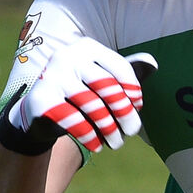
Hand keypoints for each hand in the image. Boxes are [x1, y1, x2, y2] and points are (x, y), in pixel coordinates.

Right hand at [0, 37, 156, 154]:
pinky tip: (97, 145)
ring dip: (110, 129)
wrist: (40, 112)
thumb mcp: (102, 79)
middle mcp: (66, 56)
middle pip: (107, 86)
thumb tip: (153, 64)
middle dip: (124, 112)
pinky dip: (90, 136)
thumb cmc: (81, 93)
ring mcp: (51, 76)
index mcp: (86, 47)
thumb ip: (126, 71)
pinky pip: (75, 120)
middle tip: (132, 131)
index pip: (119, 66)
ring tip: (117, 143)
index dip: (133, 89)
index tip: (139, 107)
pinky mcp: (41, 99)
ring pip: (93, 106)